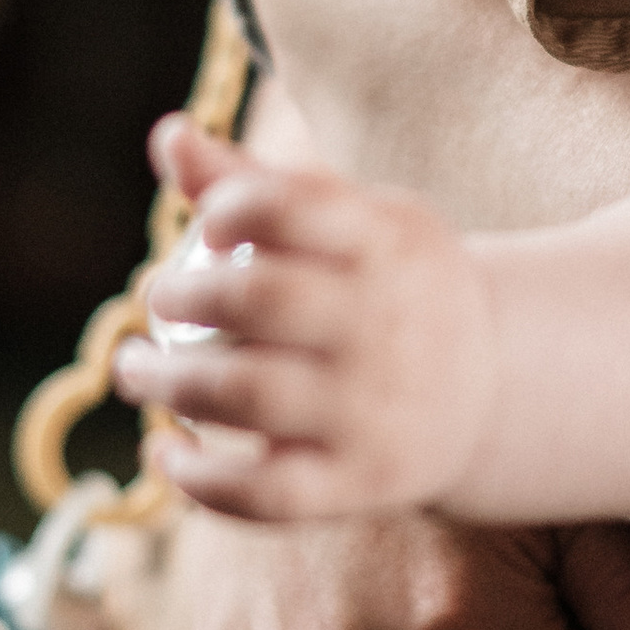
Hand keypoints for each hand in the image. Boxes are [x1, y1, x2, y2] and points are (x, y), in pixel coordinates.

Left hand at [116, 159, 499, 521]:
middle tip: (153, 299)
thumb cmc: (393, 284)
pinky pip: (265, 494)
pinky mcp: (361, 482)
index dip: (233, 206)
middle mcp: (386, 325)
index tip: (209, 224)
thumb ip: (260, 183)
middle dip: (180, 296)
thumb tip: (168, 134)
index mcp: (388, 242)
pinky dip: (199, 480)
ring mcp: (375, 410)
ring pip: (248, 396)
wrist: (494, 384)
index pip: (293, 207)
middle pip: (260, 302)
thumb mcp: (354, 222)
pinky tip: (164, 452)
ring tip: (135, 368)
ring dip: (167, 382)